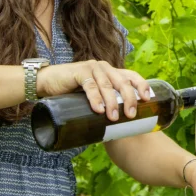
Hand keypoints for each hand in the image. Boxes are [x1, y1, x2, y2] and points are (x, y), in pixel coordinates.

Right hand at [36, 60, 150, 120]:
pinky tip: (98, 109)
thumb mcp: (93, 96)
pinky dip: (95, 98)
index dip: (141, 86)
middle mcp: (105, 68)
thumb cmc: (72, 92)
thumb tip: (118, 127)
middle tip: (130, 115)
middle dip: (129, 99)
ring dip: (112, 102)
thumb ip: (104, 103)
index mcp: (111, 72)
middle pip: (122, 82)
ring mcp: (92, 68)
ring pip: (107, 85)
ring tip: (113, 117)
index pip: (131, 76)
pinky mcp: (79, 72)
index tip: (147, 100)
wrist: (47, 82)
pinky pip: (90, 86)